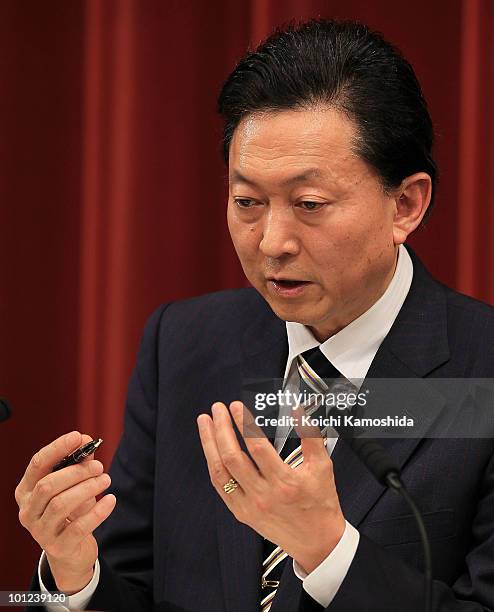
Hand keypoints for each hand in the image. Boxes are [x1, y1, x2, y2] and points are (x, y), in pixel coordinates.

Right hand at [15, 431, 115, 593]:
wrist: (71, 551)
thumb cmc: (71, 511)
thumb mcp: (73, 486)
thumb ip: (78, 463)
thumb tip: (86, 440)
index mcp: (26, 491)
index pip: (37, 464)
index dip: (57, 448)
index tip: (78, 436)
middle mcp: (27, 511)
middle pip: (48, 485)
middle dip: (76, 472)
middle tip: (99, 466)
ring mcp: (40, 532)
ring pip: (60, 504)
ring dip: (87, 488)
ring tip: (106, 479)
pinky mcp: (58, 548)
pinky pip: (78, 526)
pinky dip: (98, 511)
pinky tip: (111, 499)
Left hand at [197, 401, 345, 573]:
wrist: (317, 542)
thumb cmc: (320, 504)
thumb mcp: (322, 467)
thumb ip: (311, 437)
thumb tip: (298, 412)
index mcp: (285, 482)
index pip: (257, 447)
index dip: (244, 423)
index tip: (236, 406)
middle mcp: (263, 495)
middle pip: (232, 457)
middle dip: (221, 428)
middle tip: (218, 408)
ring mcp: (249, 506)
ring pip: (220, 471)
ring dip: (209, 443)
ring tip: (205, 422)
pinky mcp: (242, 513)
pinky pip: (221, 486)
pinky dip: (214, 464)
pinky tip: (210, 448)